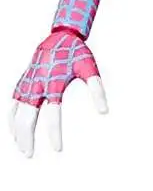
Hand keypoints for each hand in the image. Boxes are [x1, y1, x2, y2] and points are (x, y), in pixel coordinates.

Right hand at [10, 28, 107, 156]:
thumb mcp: (90, 68)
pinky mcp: (23, 81)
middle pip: (27, 118)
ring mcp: (27, 83)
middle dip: (27, 138)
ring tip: (22, 148)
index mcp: (53, 83)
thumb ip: (96, 89)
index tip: (57, 149)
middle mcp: (37, 84)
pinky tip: (14, 130)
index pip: (53, 114)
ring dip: (17, 131)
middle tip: (30, 155)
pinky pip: (12, 103)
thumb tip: (104, 111)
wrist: (60, 35)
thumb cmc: (76, 53)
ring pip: (16, 112)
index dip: (54, 133)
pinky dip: (11, 118)